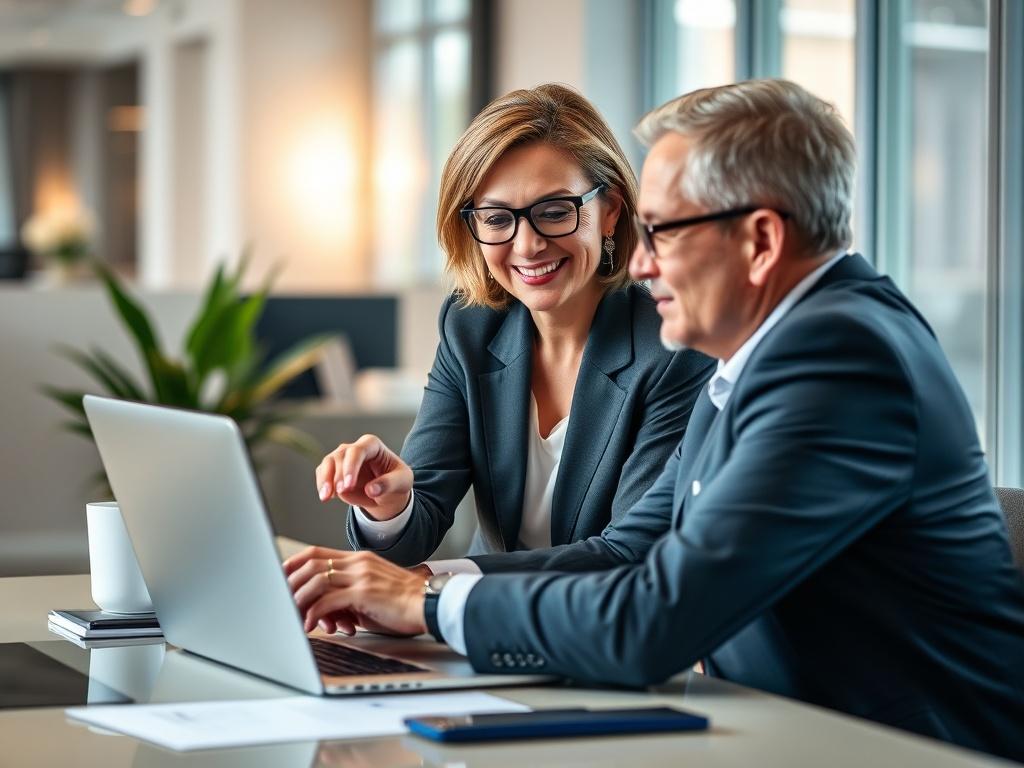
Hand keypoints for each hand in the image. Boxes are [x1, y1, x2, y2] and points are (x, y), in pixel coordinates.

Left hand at [283, 547, 426, 636]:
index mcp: (359, 559)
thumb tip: (323, 610)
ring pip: (316, 580)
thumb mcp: (371, 592)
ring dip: (299, 599)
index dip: (293, 563)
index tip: (280, 575)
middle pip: (311, 564)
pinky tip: (310, 625)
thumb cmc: (403, 603)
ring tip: (291, 615)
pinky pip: (329, 600)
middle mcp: (358, 563)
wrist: (430, 604)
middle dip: (290, 582)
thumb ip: (347, 594)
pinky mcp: (365, 592)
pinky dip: (314, 613)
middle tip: (279, 599)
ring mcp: (361, 576)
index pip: (316, 552)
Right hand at [315, 434, 412, 519]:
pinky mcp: (333, 470)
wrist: (387, 492)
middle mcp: (354, 448)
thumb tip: (371, 490)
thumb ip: (389, 484)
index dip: (351, 466)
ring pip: (327, 463)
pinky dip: (323, 485)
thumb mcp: (402, 482)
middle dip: (338, 475)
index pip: (358, 450)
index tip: (348, 485)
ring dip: (325, 480)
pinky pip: (323, 474)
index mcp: (372, 445)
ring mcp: (342, 458)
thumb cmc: (396, 481)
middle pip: (340, 456)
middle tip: (341, 492)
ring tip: (326, 497)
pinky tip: (327, 497)